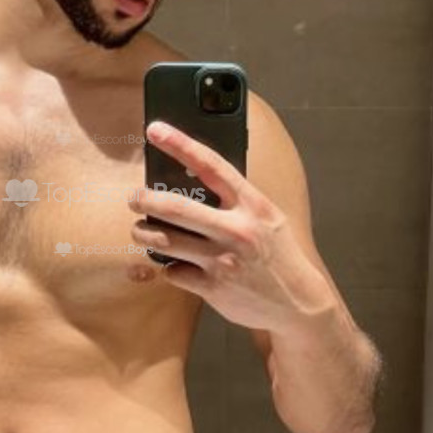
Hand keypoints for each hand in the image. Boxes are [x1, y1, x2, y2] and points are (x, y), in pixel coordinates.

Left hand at [131, 120, 333, 330]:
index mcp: (252, 205)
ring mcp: (223, 260)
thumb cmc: (277, 254)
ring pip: (165, 240)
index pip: (211, 165)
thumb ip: (236, 200)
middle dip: (145, 200)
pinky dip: (171, 268)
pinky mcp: (213, 288)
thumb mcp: (266, 217)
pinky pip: (174, 271)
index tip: (155, 130)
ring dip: (143, 233)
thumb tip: (193, 178)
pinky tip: (179, 266)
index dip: (180, 144)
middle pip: (175, 208)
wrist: (298, 303)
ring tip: (140, 230)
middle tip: (134, 198)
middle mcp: (237, 230)